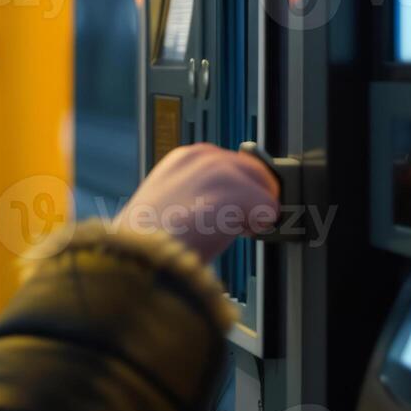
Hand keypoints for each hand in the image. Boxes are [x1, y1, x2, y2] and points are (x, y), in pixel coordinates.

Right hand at [114, 144, 280, 262]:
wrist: (139, 254)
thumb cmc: (148, 241)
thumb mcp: (167, 203)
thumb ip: (195, 194)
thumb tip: (220, 205)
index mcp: (184, 157)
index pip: (233, 163)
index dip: (238, 189)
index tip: (229, 211)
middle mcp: (204, 157)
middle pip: (257, 171)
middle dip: (252, 199)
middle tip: (235, 225)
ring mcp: (220, 171)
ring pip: (265, 190)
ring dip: (254, 214)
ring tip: (228, 231)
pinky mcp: (236, 191)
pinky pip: (270, 211)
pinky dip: (260, 228)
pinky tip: (235, 236)